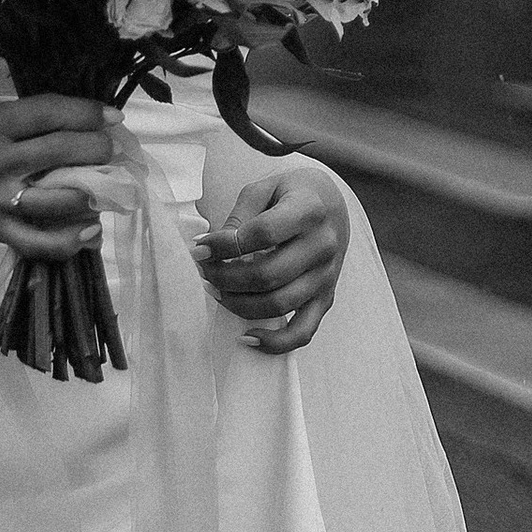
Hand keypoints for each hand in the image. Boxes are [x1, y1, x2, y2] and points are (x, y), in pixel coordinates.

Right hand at [0, 96, 113, 257]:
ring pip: (63, 198)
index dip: (89, 112)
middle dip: (100, 149)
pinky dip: (73, 240)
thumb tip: (77, 122)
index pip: (51, 112)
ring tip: (106, 188)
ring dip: (95, 193)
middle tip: (110, 150)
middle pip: (65, 150)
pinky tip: (91, 231)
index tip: (112, 117)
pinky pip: (43, 242)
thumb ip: (23, 122)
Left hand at [199, 166, 348, 351]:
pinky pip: (303, 331)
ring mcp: (327, 277)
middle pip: (268, 275)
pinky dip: (275, 342)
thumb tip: (214, 249)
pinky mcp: (326, 299)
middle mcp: (323, 246)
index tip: (200, 247)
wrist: (332, 205)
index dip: (225, 244)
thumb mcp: (265, 188)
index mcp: (308, 210)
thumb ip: (240, 215)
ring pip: (280, 305)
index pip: (262, 234)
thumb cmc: (291, 193)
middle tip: (203, 270)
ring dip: (239, 304)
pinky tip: (247, 337)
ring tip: (215, 290)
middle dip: (226, 277)